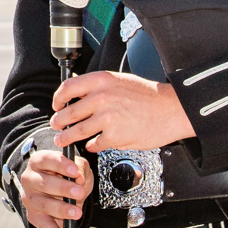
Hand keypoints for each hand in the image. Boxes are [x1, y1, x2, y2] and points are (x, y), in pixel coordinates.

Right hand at [15, 149, 94, 227]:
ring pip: (44, 204)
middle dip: (63, 188)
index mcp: (38, 162)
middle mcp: (30, 178)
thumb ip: (80, 169)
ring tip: (77, 212)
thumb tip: (79, 177)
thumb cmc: (67, 175)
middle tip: (79, 192)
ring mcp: (30, 198)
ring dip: (61, 209)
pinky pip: (43, 225)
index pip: (46, 160)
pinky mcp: (33, 215)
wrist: (60, 190)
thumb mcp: (77, 167)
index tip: (75, 171)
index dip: (60, 165)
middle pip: (44, 183)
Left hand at [51, 71, 195, 152]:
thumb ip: (98, 86)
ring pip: (77, 131)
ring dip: (67, 137)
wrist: (171, 109)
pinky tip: (93, 145)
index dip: (58, 98)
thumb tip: (78, 91)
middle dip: (59, 121)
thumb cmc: (148, 96)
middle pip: (69, 112)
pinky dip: (92, 146)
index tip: (56, 105)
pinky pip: (95, 143)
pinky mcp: (114, 136)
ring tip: (63, 139)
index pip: (68, 88)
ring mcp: (107, 118)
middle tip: (56, 125)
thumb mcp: (120, 81)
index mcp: (101, 81)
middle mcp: (101, 98)